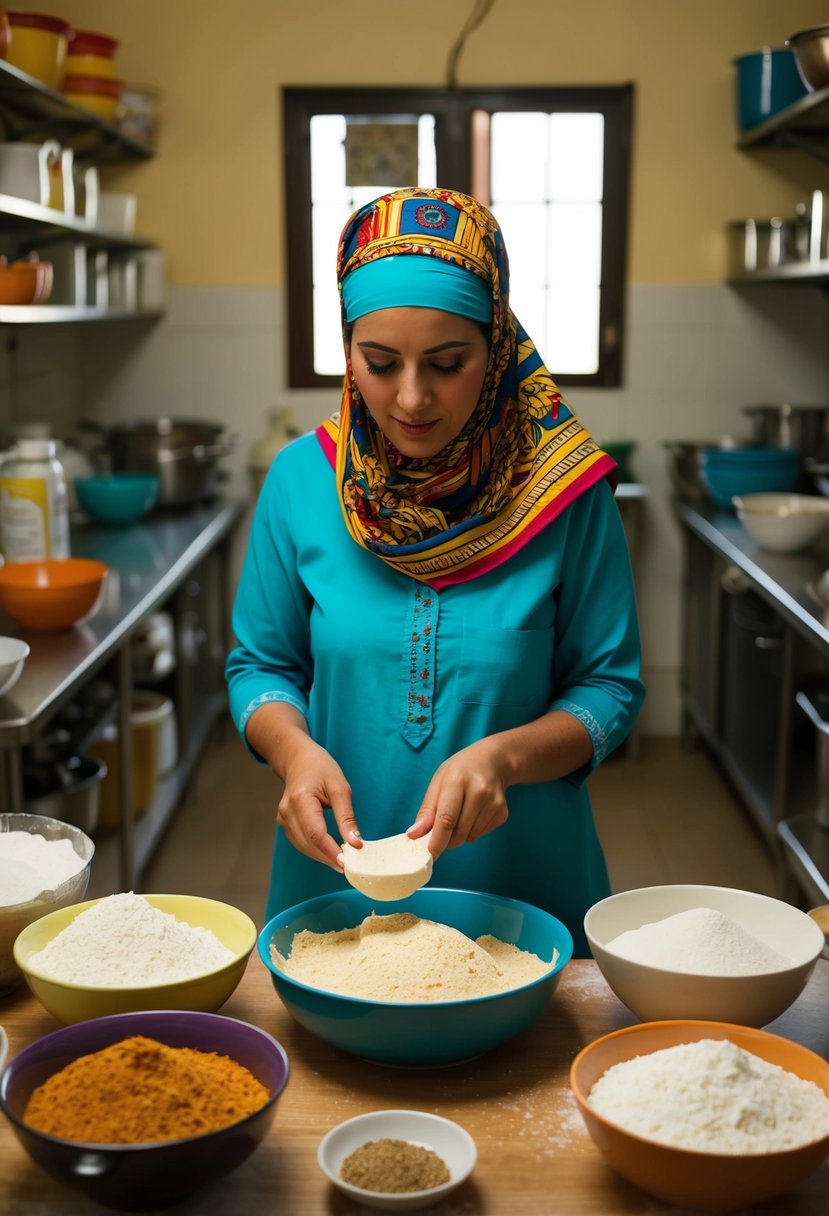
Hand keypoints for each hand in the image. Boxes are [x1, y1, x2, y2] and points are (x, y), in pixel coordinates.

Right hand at [276, 737, 361, 869]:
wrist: (299, 759)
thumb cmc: (321, 768)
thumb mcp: (340, 787)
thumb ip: (346, 816)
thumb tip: (355, 843)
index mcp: (300, 799)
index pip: (316, 834)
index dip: (331, 851)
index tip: (348, 862)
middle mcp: (287, 811)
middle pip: (309, 844)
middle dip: (329, 858)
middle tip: (350, 867)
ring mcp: (283, 818)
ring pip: (304, 846)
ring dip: (323, 857)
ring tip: (343, 862)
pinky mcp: (285, 823)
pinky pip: (301, 842)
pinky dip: (316, 850)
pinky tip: (330, 853)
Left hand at [407, 738, 510, 857]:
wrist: (492, 760)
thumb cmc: (460, 771)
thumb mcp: (438, 781)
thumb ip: (427, 810)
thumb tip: (414, 835)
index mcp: (457, 780)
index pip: (446, 818)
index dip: (437, 841)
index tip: (429, 855)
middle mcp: (479, 792)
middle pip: (458, 833)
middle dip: (445, 839)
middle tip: (440, 830)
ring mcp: (494, 803)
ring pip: (469, 837)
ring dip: (459, 833)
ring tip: (461, 812)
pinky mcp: (502, 813)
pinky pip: (480, 834)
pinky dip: (472, 830)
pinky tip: (474, 811)